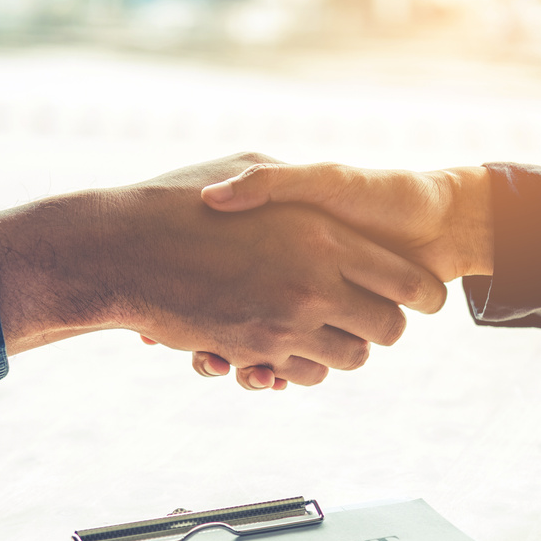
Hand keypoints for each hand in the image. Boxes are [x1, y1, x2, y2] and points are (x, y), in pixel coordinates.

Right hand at [0, 153, 447, 388]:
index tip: (419, 296)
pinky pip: (300, 375)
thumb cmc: (182, 198)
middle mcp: (314, 284)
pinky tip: (287, 348)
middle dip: (384, 329)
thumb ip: (297, 184)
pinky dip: (300, 368)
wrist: (118, 248)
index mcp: (323, 234)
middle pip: (387, 332)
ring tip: (328, 331)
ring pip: (349, 361)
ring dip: (344, 352)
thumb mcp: (248, 165)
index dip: (422, 294)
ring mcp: (284, 323)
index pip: (407, 283)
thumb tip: (331, 205)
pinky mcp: (253, 351)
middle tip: (372, 318)